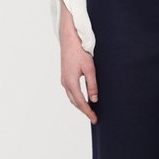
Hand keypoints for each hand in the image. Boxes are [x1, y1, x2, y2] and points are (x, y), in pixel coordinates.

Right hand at [59, 4, 98, 123]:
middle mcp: (65, 83)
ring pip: (72, 98)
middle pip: (75, 102)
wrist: (69, 39)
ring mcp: (64, 80)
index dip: (88, 112)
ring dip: (80, 105)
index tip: (95, 119)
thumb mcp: (90, 68)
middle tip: (94, 117)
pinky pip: (71, 92)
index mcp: (71, 82)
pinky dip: (77, 98)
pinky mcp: (65, 76)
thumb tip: (94, 99)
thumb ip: (92, 85)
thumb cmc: (80, 51)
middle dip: (84, 110)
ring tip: (90, 110)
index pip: (80, 102)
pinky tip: (83, 99)